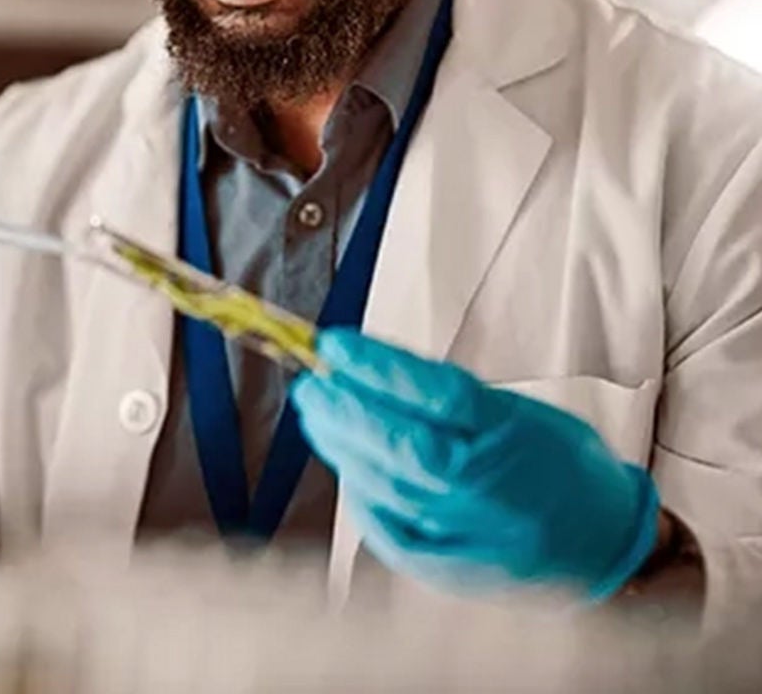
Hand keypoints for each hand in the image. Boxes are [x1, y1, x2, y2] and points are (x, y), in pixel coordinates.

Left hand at [291, 328, 658, 599]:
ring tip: (317, 414)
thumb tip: (376, 372)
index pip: (434, 394)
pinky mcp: (449, 571)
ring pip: (388, 486)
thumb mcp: (519, 412)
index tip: (334, 345)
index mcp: (511, 438)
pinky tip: (344, 466)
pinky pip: (390, 531)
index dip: (377, 367)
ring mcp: (468, 535)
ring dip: (342, 447)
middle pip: (402, 443)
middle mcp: (488, 489)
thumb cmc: (562, 467)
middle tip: (312, 382)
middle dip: (346, 409)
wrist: (604, 545)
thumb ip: (452, 398)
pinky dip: (361, 495)